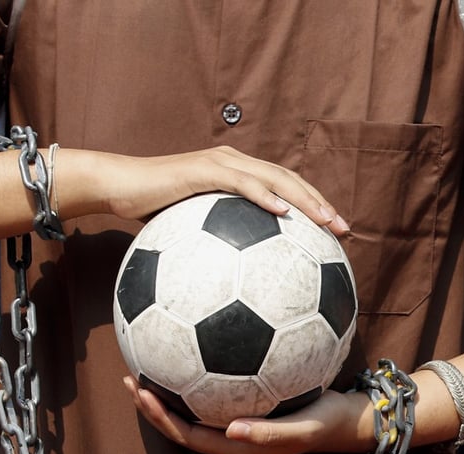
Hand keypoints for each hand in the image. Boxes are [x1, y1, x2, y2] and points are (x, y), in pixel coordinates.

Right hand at [59, 146, 349, 235]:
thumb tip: (231, 281)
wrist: (118, 187)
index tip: (334, 234)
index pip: (284, 187)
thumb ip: (213, 245)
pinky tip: (284, 216)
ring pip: (275, 178)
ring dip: (305, 200)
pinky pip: (242, 184)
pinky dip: (265, 197)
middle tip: (345, 230)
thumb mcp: (188, 232)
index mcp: (235, 173)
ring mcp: (221, 162)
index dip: (312, 205)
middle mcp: (234, 162)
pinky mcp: (204, 170)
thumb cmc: (149, 211)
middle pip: (290, 180)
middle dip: (321, 204)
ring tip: (327, 222)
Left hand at [123, 376, 375, 453]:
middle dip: (150, 406)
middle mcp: (230, 442)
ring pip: (189, 416)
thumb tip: (231, 429)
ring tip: (144, 370)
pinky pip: (206, 403)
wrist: (344, 422)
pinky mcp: (243, 415)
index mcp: (237, 448)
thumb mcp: (302, 428)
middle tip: (130, 377)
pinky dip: (188, 385)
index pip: (187, 436)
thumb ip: (268, 432)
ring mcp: (235, 430)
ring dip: (164, 398)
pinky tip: (185, 358)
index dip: (160, 417)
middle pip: (179, 428)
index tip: (141, 391)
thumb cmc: (325, 422)